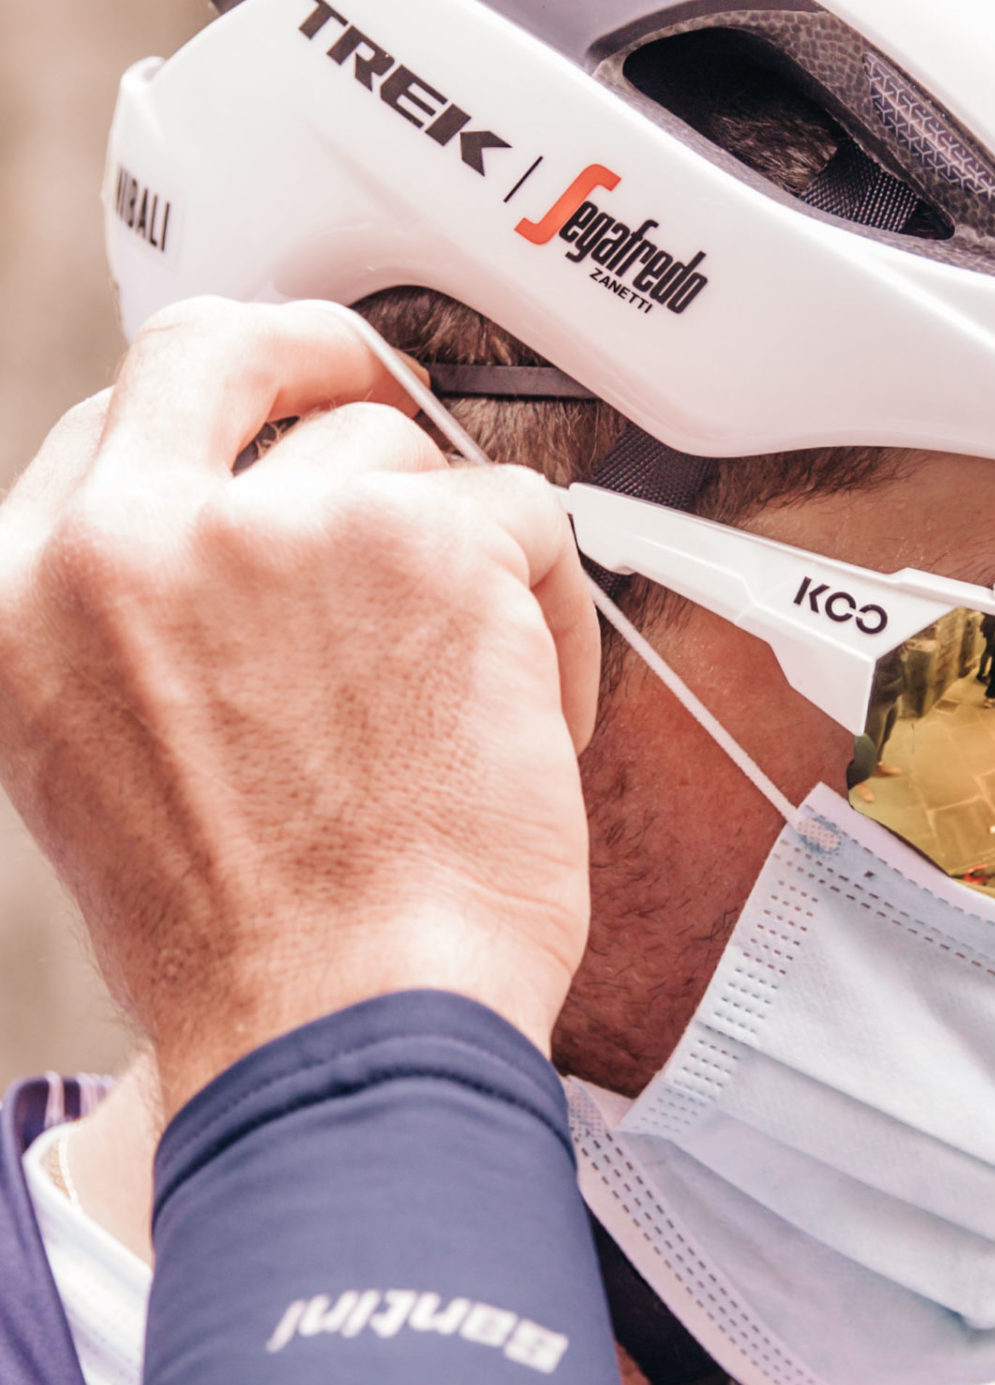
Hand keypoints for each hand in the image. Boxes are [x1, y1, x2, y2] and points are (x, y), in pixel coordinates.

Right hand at [0, 298, 598, 1111]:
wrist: (339, 1032)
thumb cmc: (249, 957)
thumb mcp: (99, 775)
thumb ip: (137, 639)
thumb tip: (226, 558)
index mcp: (17, 600)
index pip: (109, 430)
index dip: (208, 430)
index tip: (265, 441)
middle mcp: (121, 543)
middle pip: (219, 352)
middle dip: (309, 352)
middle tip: (373, 384)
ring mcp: (270, 530)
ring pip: (399, 456)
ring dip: (457, 559)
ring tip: (473, 694)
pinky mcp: (420, 545)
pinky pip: (520, 513)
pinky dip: (552, 611)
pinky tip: (535, 715)